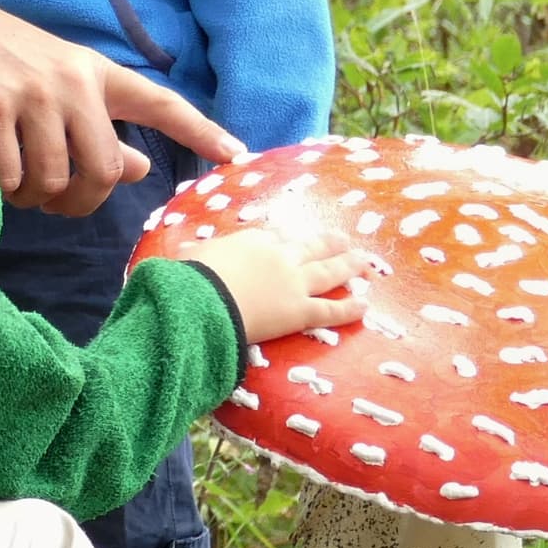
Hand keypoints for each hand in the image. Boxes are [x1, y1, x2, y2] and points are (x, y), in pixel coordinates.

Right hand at [0, 3, 241, 214]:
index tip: (236, 155)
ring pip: (53, 182)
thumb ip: (98, 127)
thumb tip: (141, 167)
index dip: (201, 130)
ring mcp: (31, 93)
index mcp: (93, 73)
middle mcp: (71, 81)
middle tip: (56, 203)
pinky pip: (11, 180)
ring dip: (32, 198)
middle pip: (103, 170)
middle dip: (80, 201)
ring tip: (13, 179)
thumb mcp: (55, 87)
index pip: (158, 102)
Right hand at [182, 228, 363, 342]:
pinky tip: (364, 306)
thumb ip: (193, 253)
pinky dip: (348, 308)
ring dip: (348, 266)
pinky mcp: (299, 311)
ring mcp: (293, 283)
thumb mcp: (188, 257)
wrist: (202, 302)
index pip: (276, 235)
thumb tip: (182, 252)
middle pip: (310, 247)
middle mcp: (279, 257)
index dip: (289, 237)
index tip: (294, 237)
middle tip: (343, 238)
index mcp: (251, 241)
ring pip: (327, 272)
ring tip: (364, 261)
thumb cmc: (189, 279)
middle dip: (328, 242)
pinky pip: (329, 310)